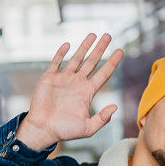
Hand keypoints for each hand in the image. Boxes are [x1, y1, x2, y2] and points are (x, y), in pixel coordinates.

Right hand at [17, 33, 123, 150]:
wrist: (43, 129)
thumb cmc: (64, 131)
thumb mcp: (88, 128)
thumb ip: (102, 118)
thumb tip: (115, 107)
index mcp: (87, 93)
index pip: (103, 74)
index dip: (112, 63)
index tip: (121, 51)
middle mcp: (77, 83)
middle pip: (92, 62)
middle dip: (100, 49)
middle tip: (108, 35)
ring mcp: (63, 79)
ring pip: (76, 59)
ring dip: (84, 46)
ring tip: (93, 34)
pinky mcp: (50, 78)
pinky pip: (56, 63)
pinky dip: (61, 53)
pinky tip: (68, 45)